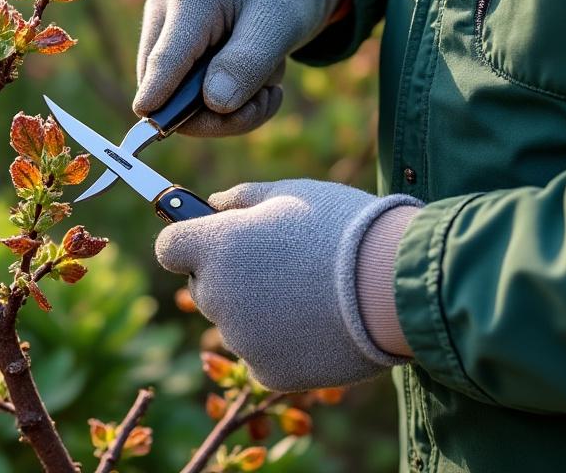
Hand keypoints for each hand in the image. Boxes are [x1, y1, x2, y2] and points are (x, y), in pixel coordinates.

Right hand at [133, 0, 340, 136]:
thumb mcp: (280, 24)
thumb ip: (248, 63)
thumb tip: (214, 105)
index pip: (168, 55)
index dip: (159, 88)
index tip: (147, 114)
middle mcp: (164, 10)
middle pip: (166, 85)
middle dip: (219, 110)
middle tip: (269, 98)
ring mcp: (161, 30)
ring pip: (175, 98)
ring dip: (228, 108)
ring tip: (267, 81)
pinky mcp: (167, 49)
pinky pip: (184, 97)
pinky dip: (223, 103)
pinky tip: (253, 81)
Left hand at [155, 179, 419, 391]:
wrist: (396, 285)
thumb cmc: (344, 228)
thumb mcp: (291, 194)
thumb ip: (242, 198)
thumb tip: (212, 203)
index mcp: (215, 246)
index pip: (169, 248)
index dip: (191, 242)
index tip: (215, 240)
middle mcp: (217, 294)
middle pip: (204, 288)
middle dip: (231, 278)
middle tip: (283, 268)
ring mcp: (240, 338)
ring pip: (236, 324)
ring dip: (259, 313)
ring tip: (312, 295)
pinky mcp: (268, 372)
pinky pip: (263, 356)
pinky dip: (284, 345)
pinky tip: (319, 325)